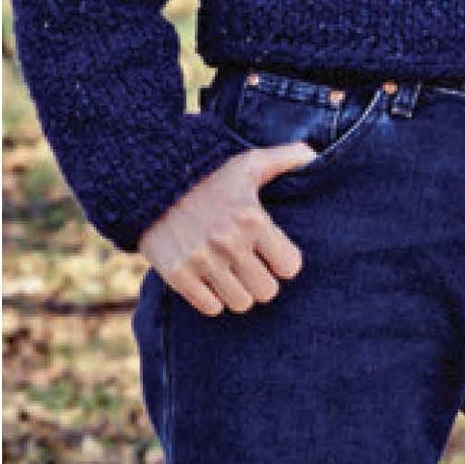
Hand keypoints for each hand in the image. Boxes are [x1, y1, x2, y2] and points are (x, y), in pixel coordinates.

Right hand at [139, 141, 319, 313]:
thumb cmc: (207, 172)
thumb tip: (315, 156)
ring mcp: (201, 260)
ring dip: (238, 291)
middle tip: (250, 266)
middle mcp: (228, 242)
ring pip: (241, 303)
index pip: (290, 267)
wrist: (149, 178)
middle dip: (261, 279)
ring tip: (230, 274)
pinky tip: (209, 280)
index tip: (272, 253)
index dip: (283, 261)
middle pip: (267, 291)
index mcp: (252, 219)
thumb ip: (286, 157)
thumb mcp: (248, 162)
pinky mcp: (176, 273)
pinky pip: (210, 307)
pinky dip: (212, 298)